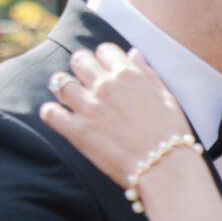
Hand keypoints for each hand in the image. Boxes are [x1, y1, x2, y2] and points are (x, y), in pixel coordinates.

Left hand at [41, 43, 194, 189]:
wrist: (165, 169)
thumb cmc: (171, 136)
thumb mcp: (166, 97)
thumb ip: (147, 73)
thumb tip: (133, 53)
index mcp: (128, 75)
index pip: (104, 51)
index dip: (104, 60)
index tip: (106, 72)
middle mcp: (105, 86)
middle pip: (79, 60)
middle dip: (82, 69)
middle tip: (86, 84)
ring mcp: (89, 108)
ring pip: (60, 82)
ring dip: (64, 89)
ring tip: (72, 100)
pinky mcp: (78, 131)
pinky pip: (50, 113)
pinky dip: (51, 113)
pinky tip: (60, 117)